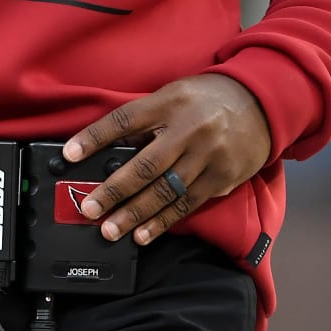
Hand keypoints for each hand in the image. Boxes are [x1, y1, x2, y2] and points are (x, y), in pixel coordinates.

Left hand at [65, 74, 270, 245]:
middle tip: (89, 208)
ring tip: (110, 229)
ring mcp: (207, 156)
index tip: (69, 154)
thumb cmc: (208, 99)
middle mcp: (188, 129)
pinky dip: (163, 221)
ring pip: (165, 191)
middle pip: (144, 164)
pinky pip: (187, 204)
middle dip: (113, 190)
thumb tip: (111, 150)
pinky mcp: (222, 178)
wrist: (262, 103)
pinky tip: (144, 234)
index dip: (94, 137)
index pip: (124, 120)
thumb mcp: (175, 95)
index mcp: (170, 103)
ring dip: (135, 214)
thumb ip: (147, 121)